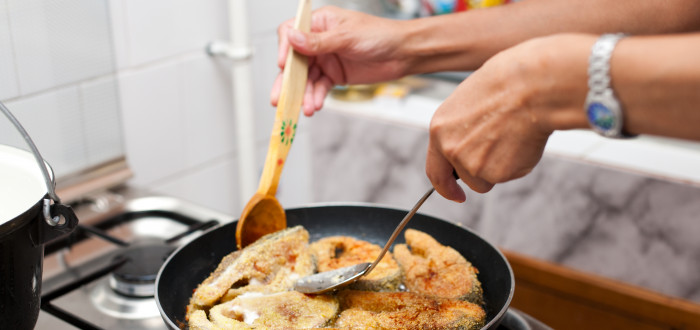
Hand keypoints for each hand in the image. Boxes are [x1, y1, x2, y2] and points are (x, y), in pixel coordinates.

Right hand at [271, 6, 408, 115]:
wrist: (403, 54)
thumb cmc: (381, 35)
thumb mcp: (347, 37)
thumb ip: (319, 42)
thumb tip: (292, 38)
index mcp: (320, 23)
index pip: (291, 33)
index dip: (284, 49)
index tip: (282, 66)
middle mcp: (319, 41)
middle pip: (295, 61)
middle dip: (287, 81)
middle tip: (279, 98)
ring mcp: (326, 59)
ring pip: (306, 78)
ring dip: (304, 94)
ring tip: (305, 107)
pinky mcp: (335, 75)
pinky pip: (320, 87)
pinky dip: (316, 97)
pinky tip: (316, 105)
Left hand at [426, 34, 592, 200]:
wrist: (531, 87)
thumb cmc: (505, 85)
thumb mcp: (468, 103)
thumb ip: (461, 130)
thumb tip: (469, 144)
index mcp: (439, 129)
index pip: (435, 170)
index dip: (445, 186)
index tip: (454, 193)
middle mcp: (451, 150)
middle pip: (465, 177)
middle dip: (479, 175)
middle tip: (494, 166)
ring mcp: (473, 164)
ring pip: (487, 179)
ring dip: (499, 167)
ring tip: (511, 137)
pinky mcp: (497, 173)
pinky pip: (507, 176)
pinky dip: (516, 164)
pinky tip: (521, 141)